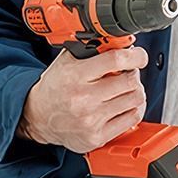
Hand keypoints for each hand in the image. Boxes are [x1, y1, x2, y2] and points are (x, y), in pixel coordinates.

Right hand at [16, 42, 148, 152]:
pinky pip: (132, 119)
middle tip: (129, 71)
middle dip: (134, 72)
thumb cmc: (55, 86)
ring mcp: (91, 120)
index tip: (139, 56)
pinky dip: (134, 108)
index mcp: (75, 75)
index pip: (116, 60)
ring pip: (135, 99)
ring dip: (135, 90)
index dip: (135, 55)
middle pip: (130, 81)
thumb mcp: (67, 60)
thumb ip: (91, 47)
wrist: (38, 117)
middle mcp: (84, 99)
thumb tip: (120, 40)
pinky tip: (126, 103)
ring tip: (126, 87)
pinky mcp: (97, 137)